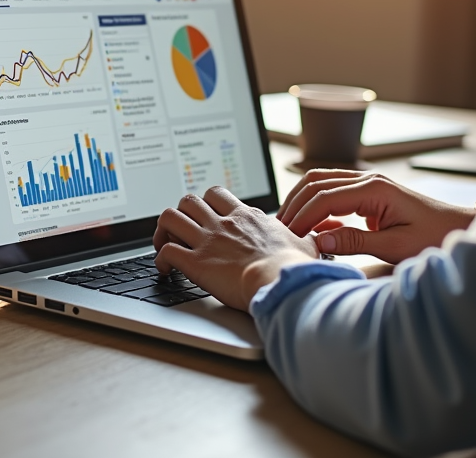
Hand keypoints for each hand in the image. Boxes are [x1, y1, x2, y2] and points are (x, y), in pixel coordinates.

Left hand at [153, 187, 317, 311]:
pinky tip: (165, 270)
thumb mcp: (305, 243)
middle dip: (180, 213)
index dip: (207, 204)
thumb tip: (316, 236)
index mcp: (246, 216)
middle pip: (188, 199)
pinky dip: (160, 259)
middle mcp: (223, 223)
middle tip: (180, 230)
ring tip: (164, 244)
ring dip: (163, 231)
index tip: (207, 217)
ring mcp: (207, 240)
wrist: (281, 281)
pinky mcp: (195, 262)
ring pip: (169, 218)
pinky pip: (166, 252)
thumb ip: (303, 236)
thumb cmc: (295, 266)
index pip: (217, 195)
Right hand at [277, 169, 474, 263]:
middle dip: (295, 204)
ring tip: (289, 225)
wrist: (458, 228)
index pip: (324, 198)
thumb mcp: (395, 246)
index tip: (289, 236)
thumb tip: (318, 239)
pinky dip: (317, 206)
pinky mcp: (368, 193)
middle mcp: (367, 179)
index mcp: (374, 189)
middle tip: (281, 229)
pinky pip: (333, 192)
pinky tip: (312, 227)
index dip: (303, 217)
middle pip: (315, 182)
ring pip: (320, 182)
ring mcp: (367, 183)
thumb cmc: (433, 237)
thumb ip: (354, 242)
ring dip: (302, 201)